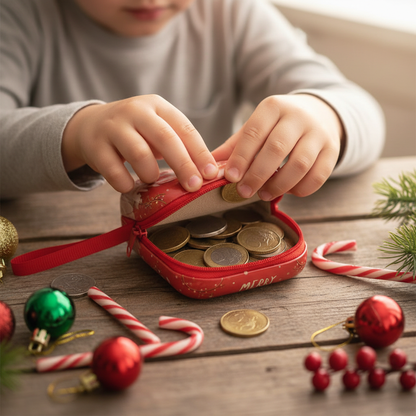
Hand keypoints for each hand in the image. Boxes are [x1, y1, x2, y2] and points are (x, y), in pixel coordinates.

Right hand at [62, 95, 218, 192]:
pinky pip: (114, 172)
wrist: (90, 125)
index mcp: (157, 106)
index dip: (201, 153)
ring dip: (151, 174)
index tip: (212, 174)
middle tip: (194, 186)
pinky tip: (129, 185)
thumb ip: (179, 145)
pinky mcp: (95, 146)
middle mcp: (135, 111)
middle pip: (165, 138)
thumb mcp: (157, 129)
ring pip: (140, 154)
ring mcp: (113, 127)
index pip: (184, 128)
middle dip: (183, 165)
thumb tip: (208, 173)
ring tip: (152, 179)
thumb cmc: (135, 132)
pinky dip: (126, 184)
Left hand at [212, 94, 344, 199]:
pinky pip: (319, 175)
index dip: (241, 157)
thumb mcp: (257, 127)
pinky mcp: (332, 150)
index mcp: (273, 107)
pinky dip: (302, 188)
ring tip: (264, 194)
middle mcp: (298, 117)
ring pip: (300, 163)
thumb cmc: (278, 126)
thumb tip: (209, 170)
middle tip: (244, 192)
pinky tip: (288, 191)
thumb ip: (234, 148)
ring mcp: (318, 133)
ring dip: (279, 184)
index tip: (230, 177)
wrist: (319, 113)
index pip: (254, 132)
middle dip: (257, 174)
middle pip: (276, 148)